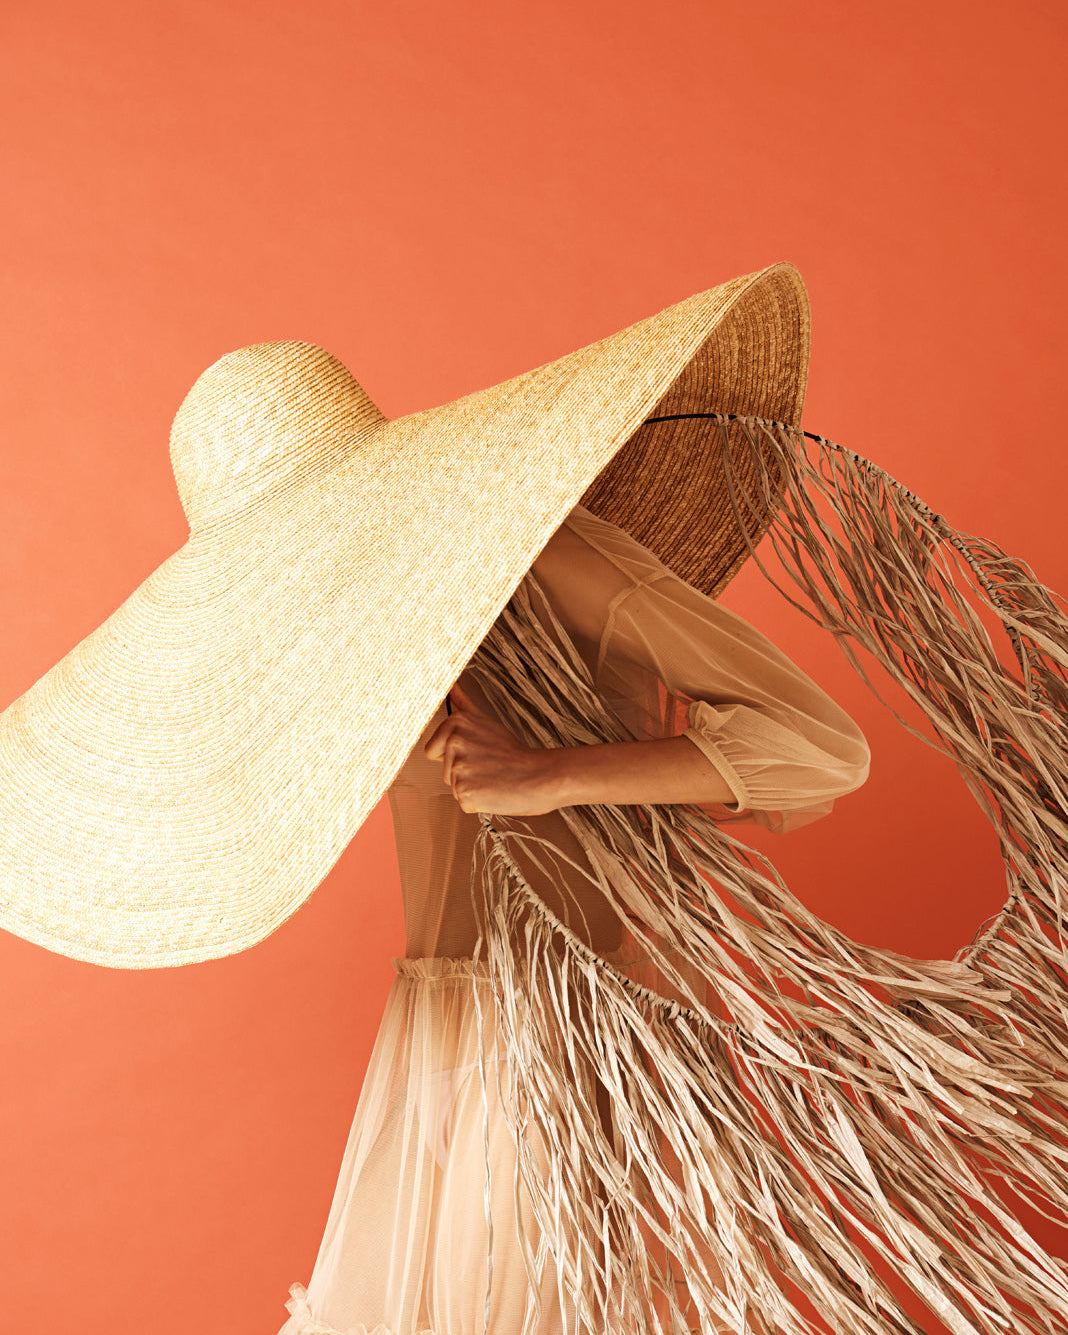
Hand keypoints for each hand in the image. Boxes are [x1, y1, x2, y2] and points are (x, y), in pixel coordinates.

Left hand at [423, 679, 560, 815]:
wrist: (539, 776)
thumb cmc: (513, 752)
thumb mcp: (487, 722)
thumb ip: (463, 704)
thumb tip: (451, 686)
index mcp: (455, 723)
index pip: (432, 750)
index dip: (453, 755)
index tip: (475, 753)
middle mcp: (453, 742)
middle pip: (443, 770)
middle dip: (462, 772)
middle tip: (486, 766)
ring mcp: (458, 768)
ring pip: (453, 787)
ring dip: (471, 787)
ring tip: (492, 777)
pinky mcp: (464, 793)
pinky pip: (463, 802)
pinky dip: (478, 802)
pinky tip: (494, 790)